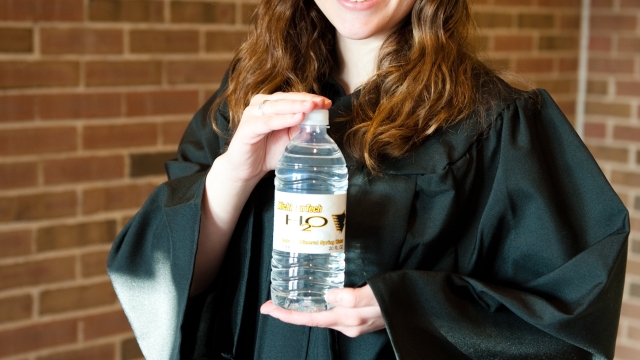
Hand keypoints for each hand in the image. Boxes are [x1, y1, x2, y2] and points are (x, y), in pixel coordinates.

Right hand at [220, 92, 331, 182]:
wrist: (246, 170)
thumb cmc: (267, 152)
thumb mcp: (289, 140)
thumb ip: (301, 130)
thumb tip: (319, 122)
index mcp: (271, 104)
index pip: (294, 97)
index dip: (310, 98)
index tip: (327, 102)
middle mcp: (260, 105)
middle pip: (287, 98)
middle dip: (306, 100)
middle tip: (322, 103)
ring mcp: (252, 114)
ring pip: (278, 106)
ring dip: (296, 106)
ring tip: (312, 107)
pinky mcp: (247, 127)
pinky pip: (268, 121)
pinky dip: (284, 119)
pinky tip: (298, 118)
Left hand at [260, 285, 384, 337]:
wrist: (418, 305)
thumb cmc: (396, 299)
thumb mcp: (373, 296)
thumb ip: (350, 297)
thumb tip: (327, 295)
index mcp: (347, 319)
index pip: (309, 318)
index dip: (287, 314)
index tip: (267, 308)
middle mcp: (348, 323)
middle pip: (312, 318)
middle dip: (291, 311)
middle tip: (272, 302)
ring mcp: (354, 320)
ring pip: (322, 314)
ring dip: (304, 308)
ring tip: (289, 298)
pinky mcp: (360, 313)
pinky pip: (334, 310)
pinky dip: (320, 303)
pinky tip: (318, 294)